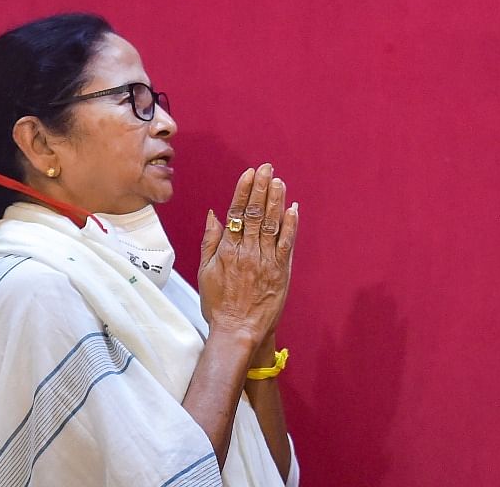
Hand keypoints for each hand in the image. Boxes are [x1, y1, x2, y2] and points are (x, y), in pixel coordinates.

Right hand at [198, 163, 298, 341]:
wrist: (237, 331)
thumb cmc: (219, 304)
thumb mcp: (205, 271)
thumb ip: (210, 241)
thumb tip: (214, 214)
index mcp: (227, 250)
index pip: (236, 213)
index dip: (244, 192)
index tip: (249, 173)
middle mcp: (246, 252)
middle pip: (255, 214)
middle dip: (261, 188)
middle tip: (267, 168)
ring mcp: (264, 261)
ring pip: (271, 225)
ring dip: (276, 201)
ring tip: (279, 181)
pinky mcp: (280, 271)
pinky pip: (286, 244)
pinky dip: (290, 225)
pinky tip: (293, 209)